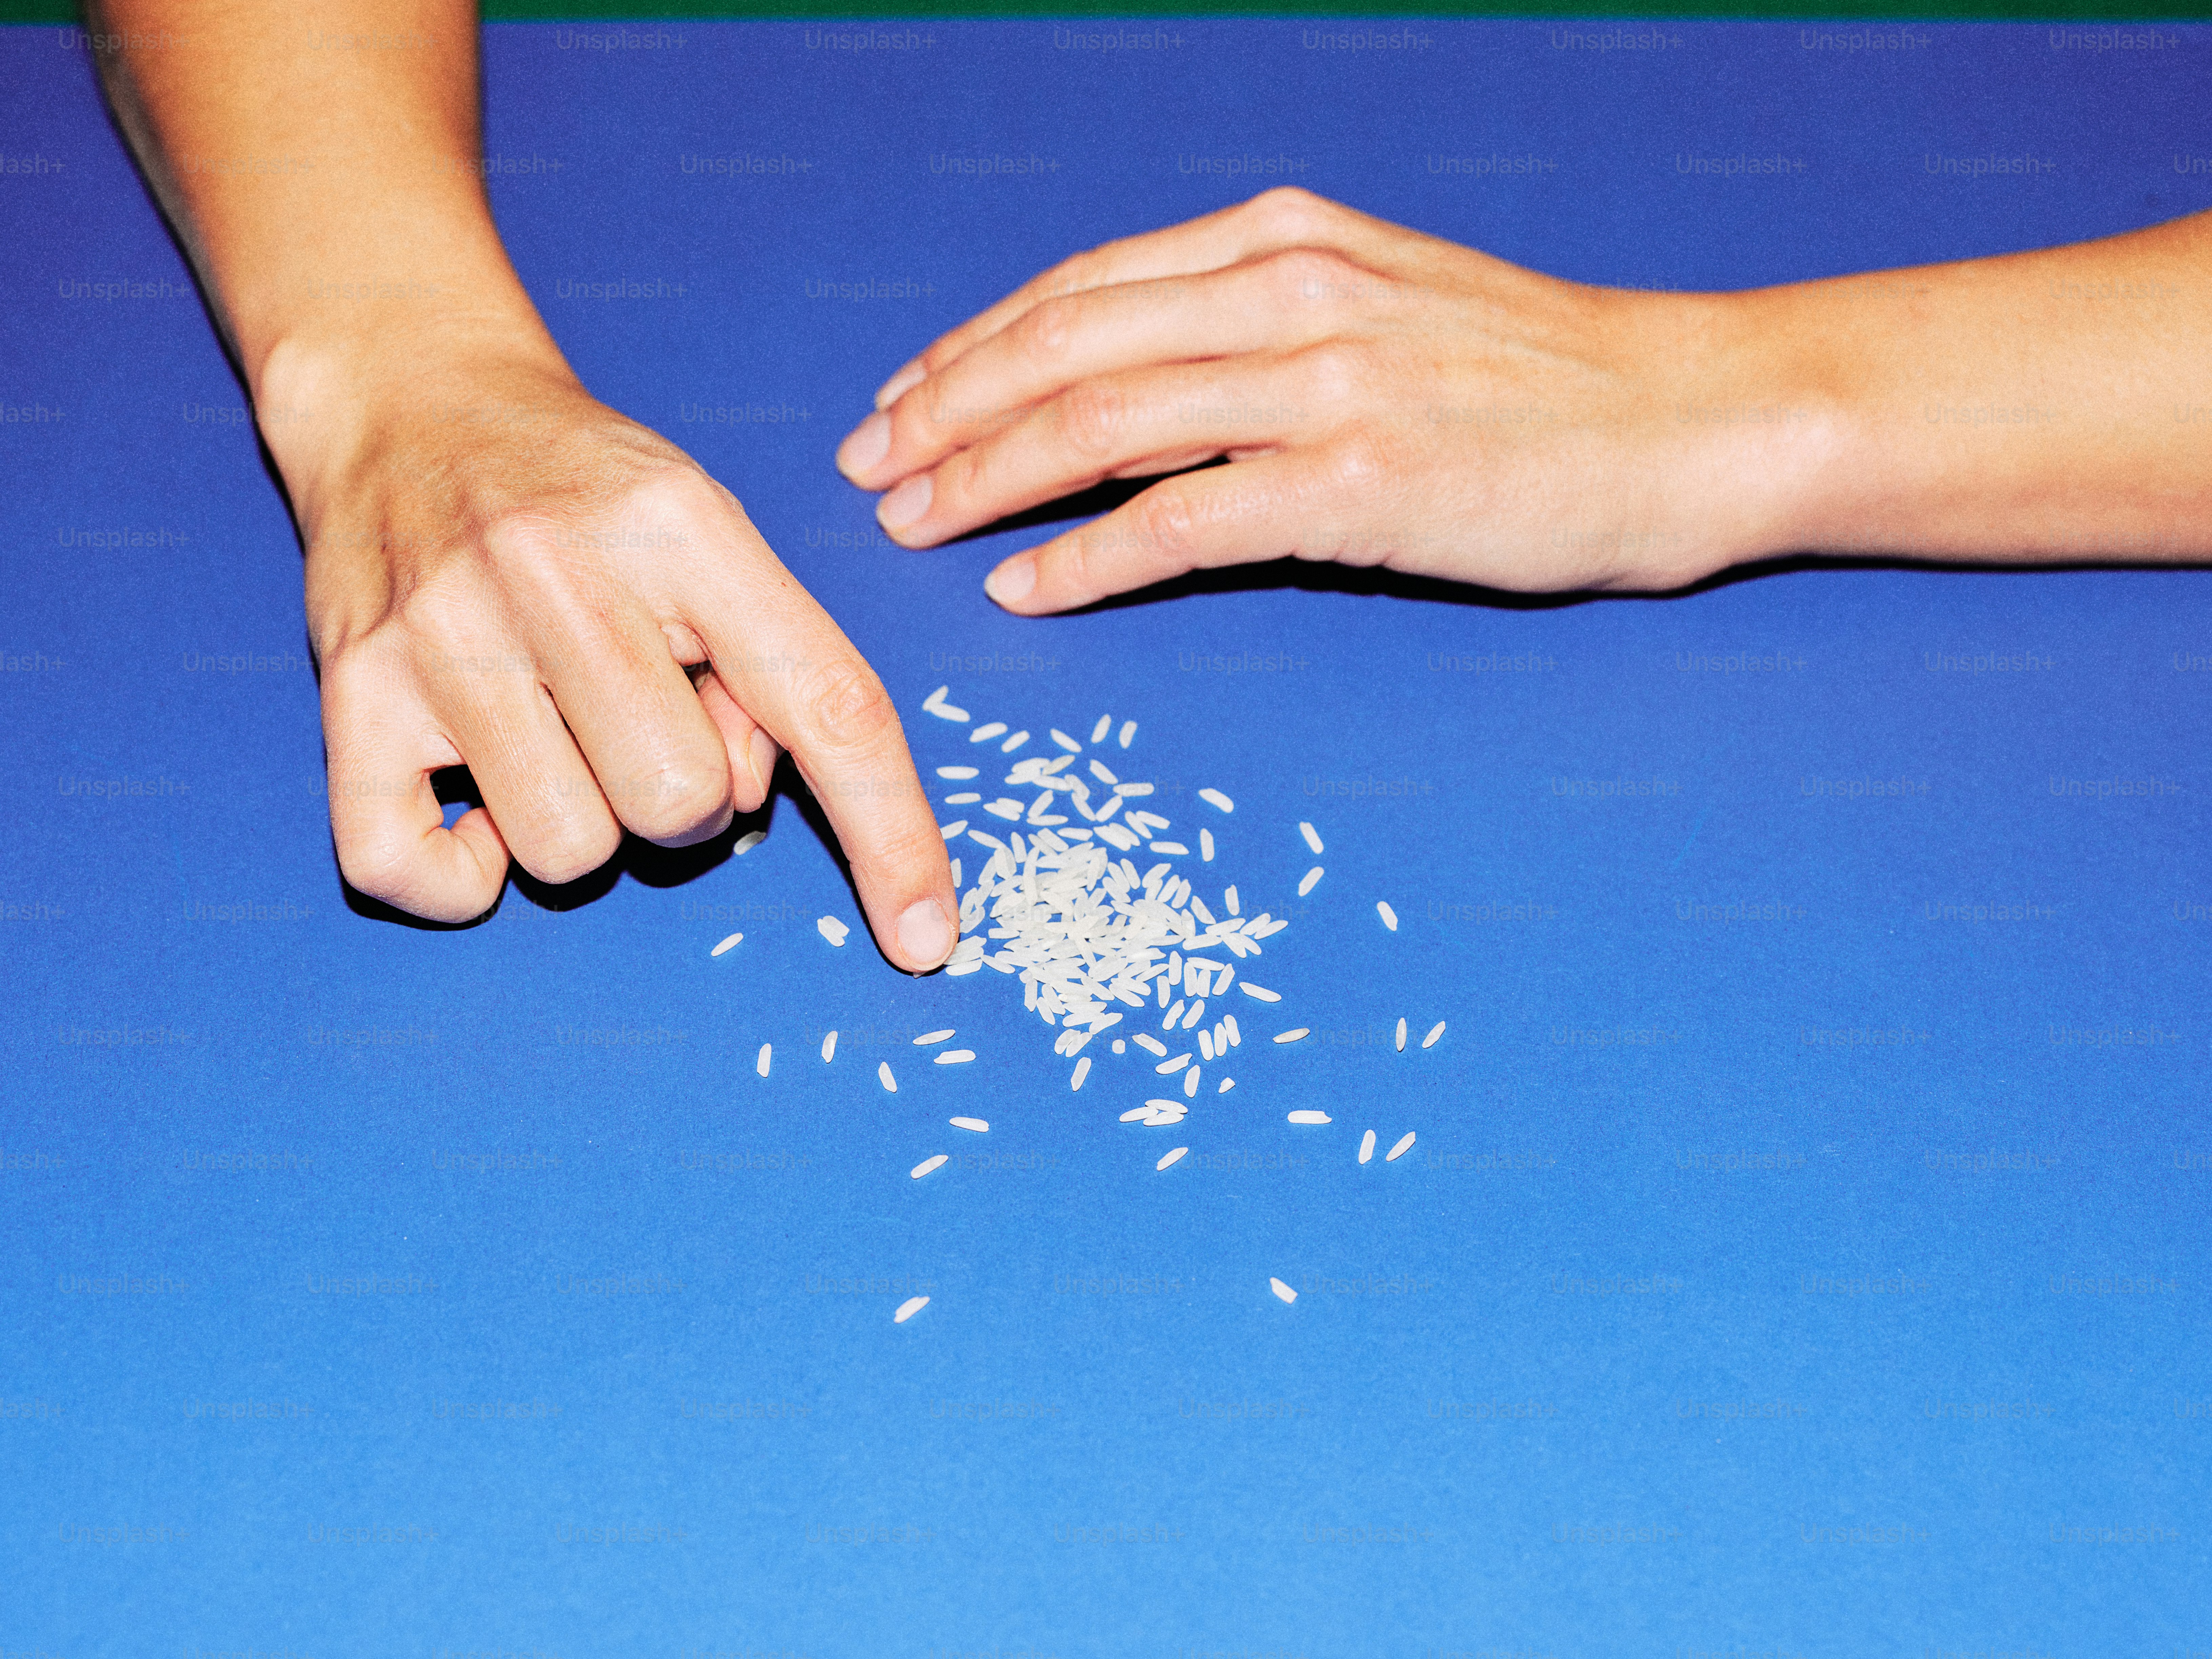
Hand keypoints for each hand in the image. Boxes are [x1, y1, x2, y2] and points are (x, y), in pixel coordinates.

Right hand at [273, 322, 956, 966]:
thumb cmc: (583, 492)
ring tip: (552, 729)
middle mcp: (559, 572)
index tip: (927, 937)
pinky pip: (412, 871)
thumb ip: (762, 665)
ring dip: (578, 822)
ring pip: (568, 853)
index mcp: (685, 530)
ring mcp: (443, 634)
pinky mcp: (349, 689)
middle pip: (683, 803)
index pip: (828, 705)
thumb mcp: (704, 534)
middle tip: (635, 719)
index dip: (892, 835)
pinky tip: (472, 795)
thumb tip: (738, 801)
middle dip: (682, 798)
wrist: (409, 397)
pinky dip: (457, 873)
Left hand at [836, 186, 1833, 606]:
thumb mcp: (1381, 308)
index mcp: (1285, 239)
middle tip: (871, 471)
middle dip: (946, 412)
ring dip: (985, 480)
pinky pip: (1181, 522)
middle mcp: (1291, 293)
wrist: (1688, 415)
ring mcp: (1326, 385)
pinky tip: (1023, 590)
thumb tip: (1125, 401)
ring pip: (1099, 425)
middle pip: (1064, 348)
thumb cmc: (1537, 376)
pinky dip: (1086, 557)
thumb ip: (1249, 337)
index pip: (1081, 289)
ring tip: (912, 526)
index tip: (903, 401)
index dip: (972, 348)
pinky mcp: (1359, 482)